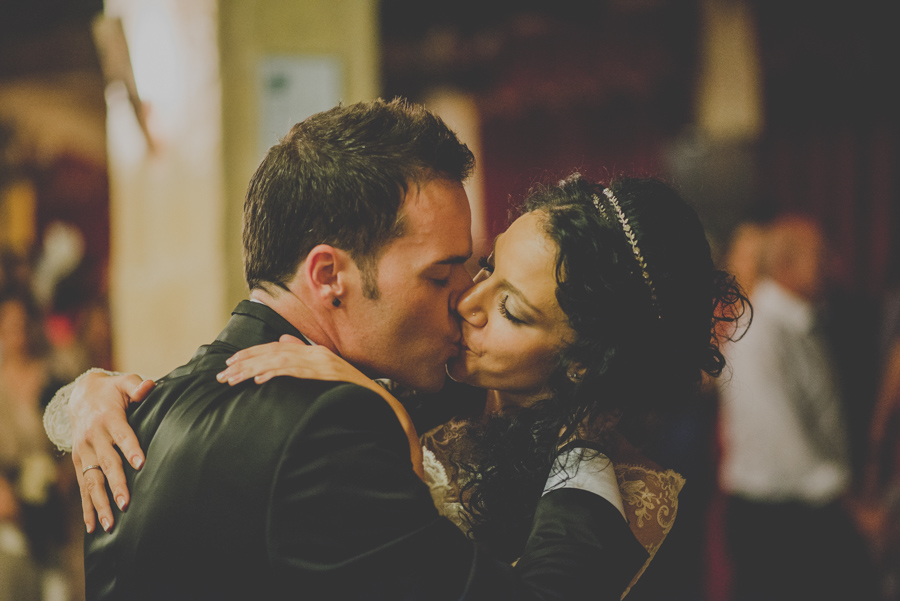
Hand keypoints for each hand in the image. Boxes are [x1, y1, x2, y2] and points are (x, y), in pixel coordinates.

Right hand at [71, 372, 154, 532]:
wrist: (80, 395)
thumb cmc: (112, 391)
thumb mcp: (124, 382)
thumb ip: (138, 386)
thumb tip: (150, 386)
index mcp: (108, 417)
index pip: (122, 435)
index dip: (131, 449)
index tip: (141, 464)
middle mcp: (93, 437)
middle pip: (107, 463)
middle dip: (116, 484)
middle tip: (126, 503)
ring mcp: (83, 451)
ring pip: (92, 480)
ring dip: (100, 503)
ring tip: (110, 524)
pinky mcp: (79, 462)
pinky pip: (82, 487)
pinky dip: (87, 507)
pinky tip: (93, 526)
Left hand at [217, 335, 424, 479]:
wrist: (383, 408)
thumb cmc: (353, 396)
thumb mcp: (327, 375)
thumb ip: (306, 358)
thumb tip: (284, 342)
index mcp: (316, 354)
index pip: (276, 350)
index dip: (251, 355)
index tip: (230, 365)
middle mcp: (318, 354)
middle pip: (273, 354)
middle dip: (245, 363)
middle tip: (222, 374)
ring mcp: (323, 363)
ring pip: (280, 361)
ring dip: (253, 369)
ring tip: (233, 378)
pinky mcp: (326, 375)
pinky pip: (297, 372)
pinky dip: (276, 373)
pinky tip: (259, 380)